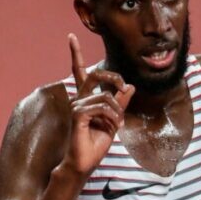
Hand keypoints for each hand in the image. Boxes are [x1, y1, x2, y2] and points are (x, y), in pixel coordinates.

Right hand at [62, 34, 134, 175]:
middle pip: (95, 74)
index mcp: (86, 98)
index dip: (75, 54)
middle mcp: (79, 99)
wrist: (85, 162)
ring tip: (117, 123)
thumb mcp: (114, 119)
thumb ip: (121, 102)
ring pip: (106, 96)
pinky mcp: (77, 115)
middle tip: (123, 86)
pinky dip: (111, 117)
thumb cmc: (97, 143)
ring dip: (118, 110)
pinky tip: (111, 127)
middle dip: (113, 77)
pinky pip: (101, 107)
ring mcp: (76, 106)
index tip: (70, 36)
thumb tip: (130, 86)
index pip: (80, 71)